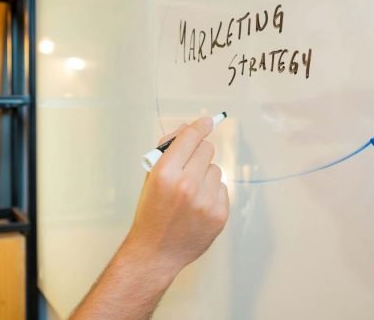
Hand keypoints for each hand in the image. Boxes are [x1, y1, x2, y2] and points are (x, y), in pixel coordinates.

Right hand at [123, 115, 229, 275]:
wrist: (156, 252)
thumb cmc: (150, 213)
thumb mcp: (150, 177)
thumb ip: (168, 150)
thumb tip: (189, 128)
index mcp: (165, 173)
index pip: (190, 137)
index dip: (199, 127)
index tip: (207, 121)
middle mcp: (187, 185)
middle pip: (207, 150)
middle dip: (198, 154)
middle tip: (189, 165)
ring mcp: (205, 201)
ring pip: (216, 169)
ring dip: (205, 175)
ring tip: (190, 192)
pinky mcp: (219, 214)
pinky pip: (222, 189)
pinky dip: (212, 193)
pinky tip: (198, 205)